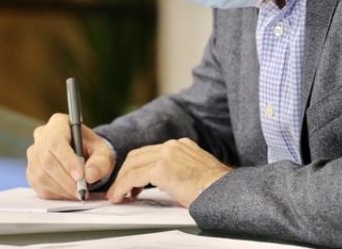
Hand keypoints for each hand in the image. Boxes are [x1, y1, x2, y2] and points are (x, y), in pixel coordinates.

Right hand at [27, 113, 114, 199]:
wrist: (85, 156)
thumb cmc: (92, 150)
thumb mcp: (103, 152)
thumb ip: (100, 162)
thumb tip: (90, 175)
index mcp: (58, 123)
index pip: (56, 141)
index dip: (67, 160)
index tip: (80, 176)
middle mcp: (41, 136)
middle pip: (47, 160)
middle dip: (66, 179)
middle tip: (82, 191)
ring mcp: (33, 154)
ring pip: (42, 175)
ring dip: (62, 188)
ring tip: (79, 193)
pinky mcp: (31, 171)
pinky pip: (39, 186)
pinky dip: (56, 193)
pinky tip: (69, 193)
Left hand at [107, 138, 231, 207]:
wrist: (223, 191)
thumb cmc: (214, 188)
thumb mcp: (195, 172)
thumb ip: (177, 170)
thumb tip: (164, 182)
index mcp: (181, 145)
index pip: (150, 152)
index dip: (136, 167)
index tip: (131, 181)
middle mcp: (172, 145)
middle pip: (138, 155)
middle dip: (125, 173)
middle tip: (121, 189)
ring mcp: (166, 154)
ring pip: (132, 164)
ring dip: (122, 181)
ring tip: (118, 195)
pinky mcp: (161, 168)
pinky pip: (134, 176)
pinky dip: (123, 186)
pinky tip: (122, 196)